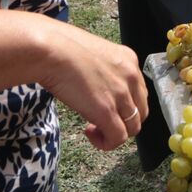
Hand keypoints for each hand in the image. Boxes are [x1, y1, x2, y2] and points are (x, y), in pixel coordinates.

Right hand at [38, 21, 148, 150]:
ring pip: (132, 127)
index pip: (139, 93)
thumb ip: (104, 70)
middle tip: (101, 122)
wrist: (51, 50)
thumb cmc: (61, 48)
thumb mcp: (94, 55)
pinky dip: (106, 142)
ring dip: (113, 134)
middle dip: (123, 122)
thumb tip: (97, 87)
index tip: (106, 108)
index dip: (124, 106)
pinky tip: (89, 132)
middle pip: (140, 112)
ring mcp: (121, 94)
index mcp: (129, 60)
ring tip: (92, 129)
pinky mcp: (106, 110)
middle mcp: (131, 76)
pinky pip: (118, 138)